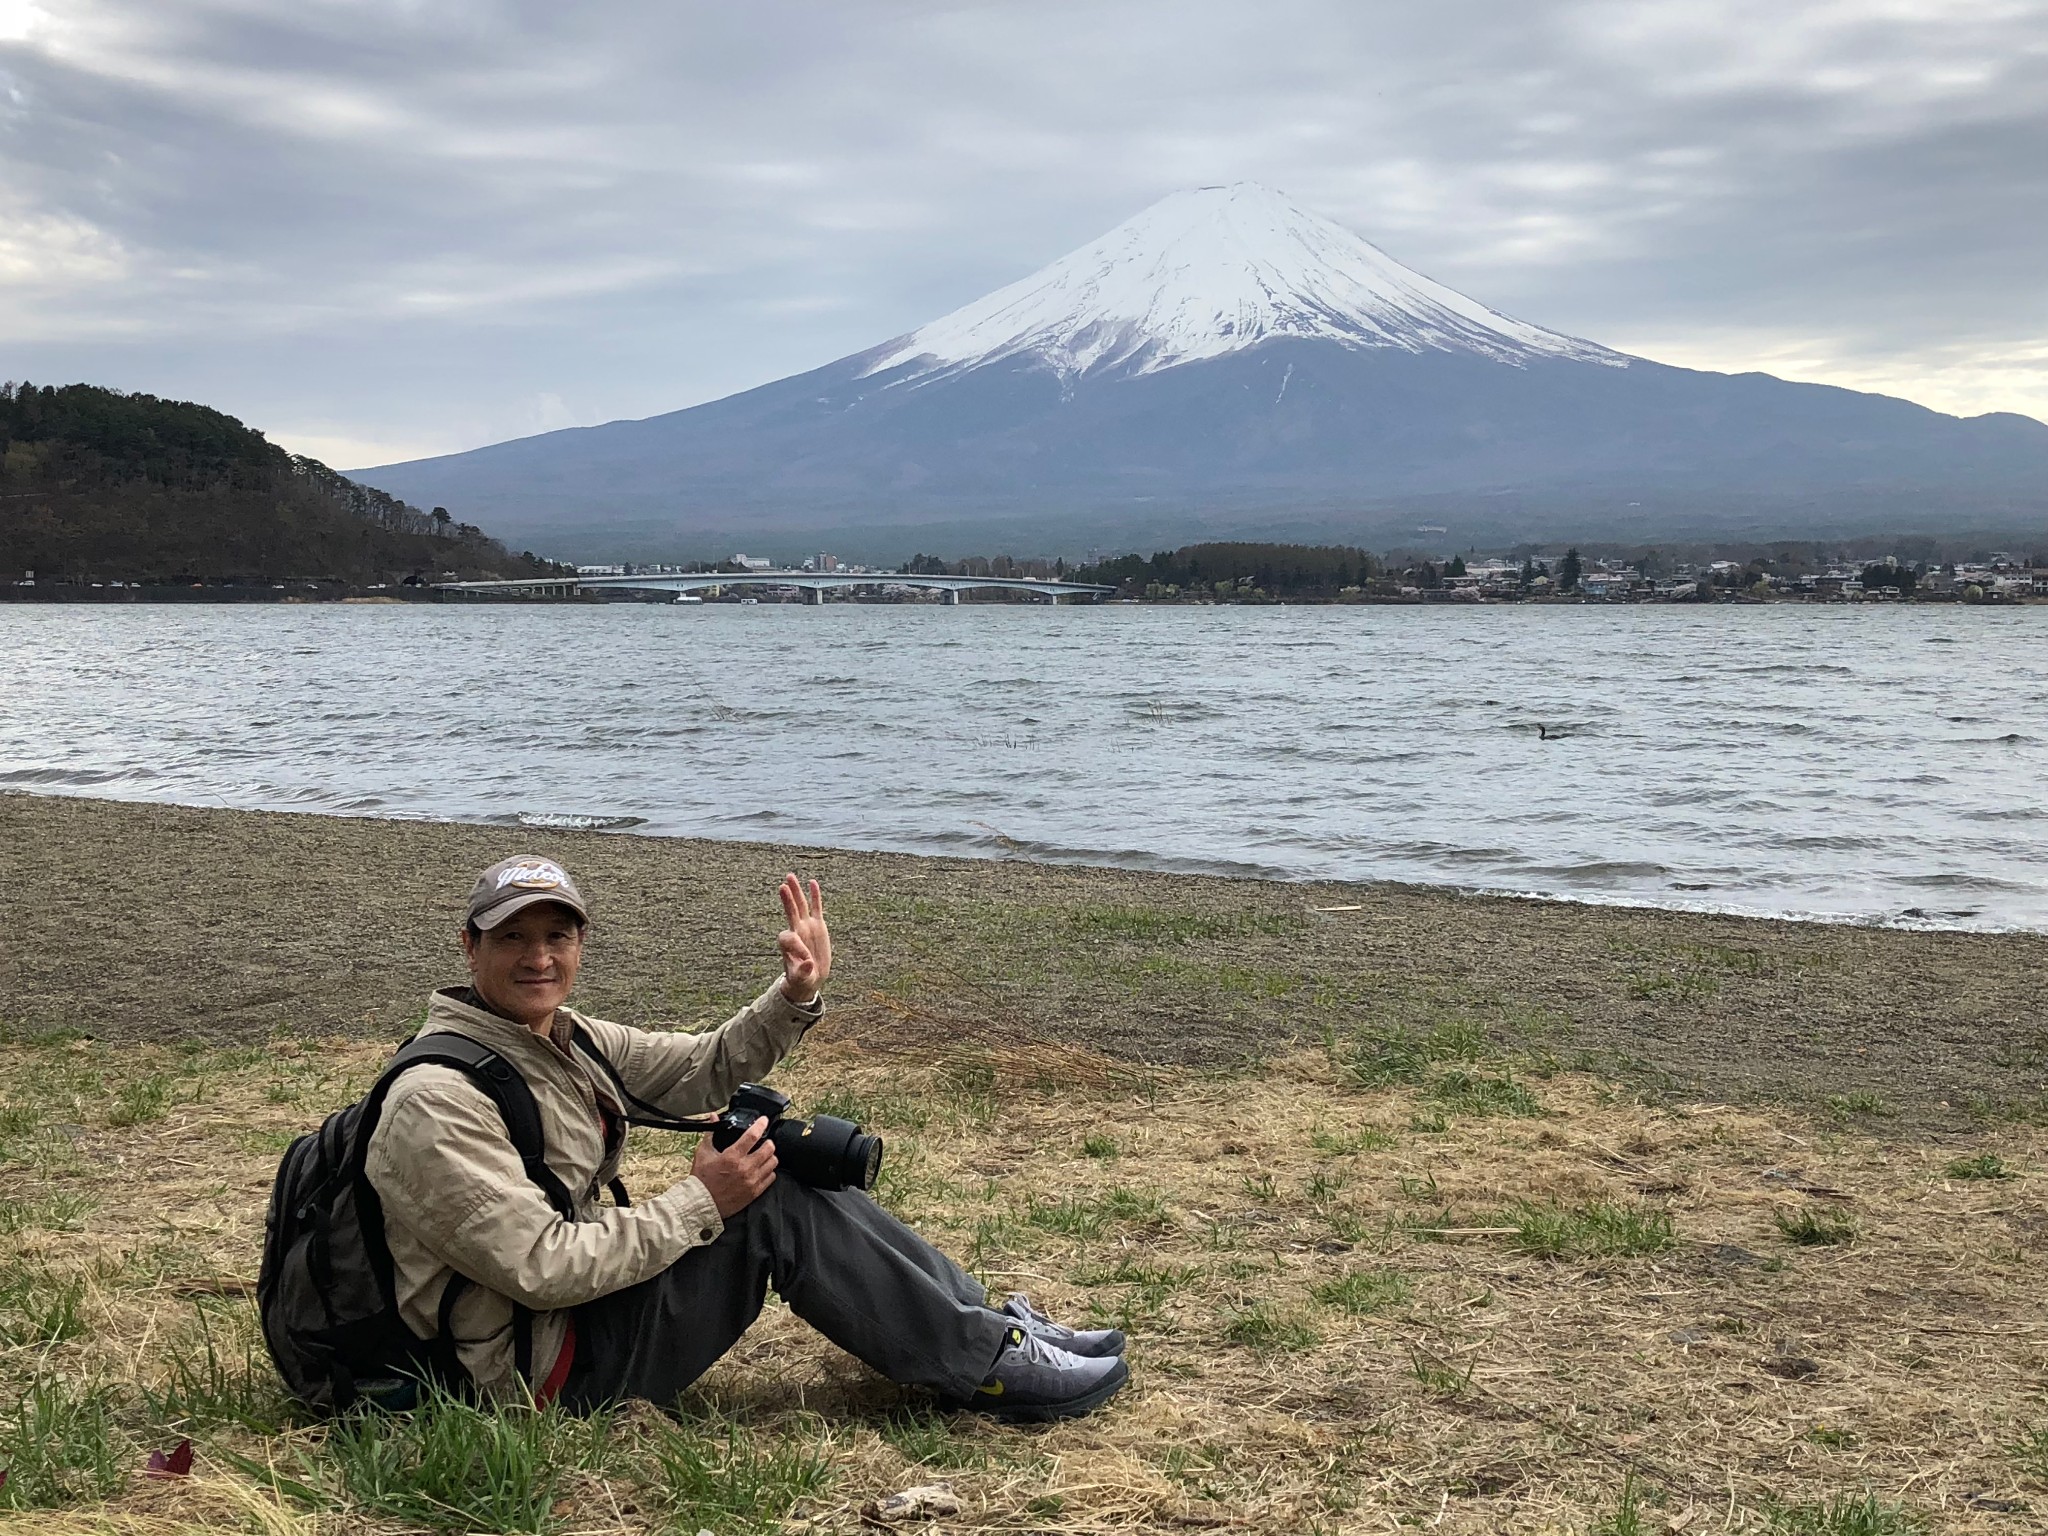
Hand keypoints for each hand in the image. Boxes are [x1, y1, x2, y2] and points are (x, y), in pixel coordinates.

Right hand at [691, 1115, 776, 1218]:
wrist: (701, 1203)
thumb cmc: (701, 1179)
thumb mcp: (703, 1153)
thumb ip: (711, 1134)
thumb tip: (714, 1117)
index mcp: (732, 1156)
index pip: (753, 1135)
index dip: (761, 1124)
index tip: (763, 1120)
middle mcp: (745, 1168)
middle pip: (769, 1148)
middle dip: (768, 1142)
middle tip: (764, 1141)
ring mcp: (751, 1181)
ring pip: (773, 1162)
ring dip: (770, 1156)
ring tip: (763, 1155)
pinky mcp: (754, 1192)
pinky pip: (771, 1177)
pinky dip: (769, 1171)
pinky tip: (762, 1169)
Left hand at [776, 874, 830, 1005]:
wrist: (810, 977)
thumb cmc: (802, 979)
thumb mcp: (802, 979)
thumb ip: (803, 972)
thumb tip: (808, 964)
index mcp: (789, 945)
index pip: (791, 939)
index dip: (798, 949)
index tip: (808, 963)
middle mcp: (796, 932)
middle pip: (791, 912)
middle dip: (787, 900)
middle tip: (782, 886)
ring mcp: (806, 927)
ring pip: (801, 906)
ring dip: (796, 892)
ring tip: (790, 877)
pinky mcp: (818, 926)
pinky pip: (816, 908)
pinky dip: (814, 896)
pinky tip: (812, 882)